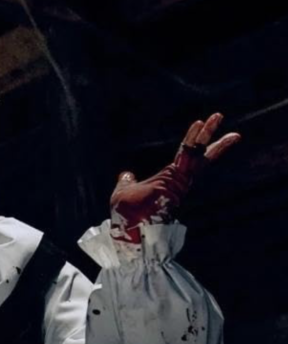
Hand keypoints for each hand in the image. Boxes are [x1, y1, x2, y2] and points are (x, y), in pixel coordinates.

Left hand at [110, 113, 239, 242]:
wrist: (128, 227)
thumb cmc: (126, 215)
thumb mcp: (124, 191)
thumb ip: (128, 181)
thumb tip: (126, 175)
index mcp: (168, 181)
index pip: (185, 158)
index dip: (194, 143)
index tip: (200, 126)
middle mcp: (178, 181)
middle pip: (198, 154)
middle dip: (210, 137)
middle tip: (219, 117)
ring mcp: (178, 181)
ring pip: (196, 153)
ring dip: (205, 134)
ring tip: (217, 116)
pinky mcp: (175, 182)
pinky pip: (185, 158)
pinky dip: (192, 142)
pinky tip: (198, 125)